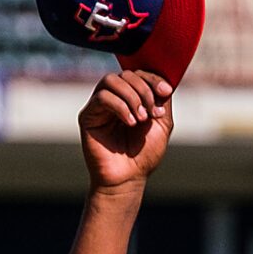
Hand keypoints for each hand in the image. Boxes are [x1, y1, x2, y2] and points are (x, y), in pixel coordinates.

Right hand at [80, 69, 172, 191]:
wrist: (128, 179)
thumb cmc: (144, 154)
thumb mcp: (162, 124)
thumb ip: (163, 101)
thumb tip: (162, 82)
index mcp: (131, 97)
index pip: (139, 74)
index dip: (152, 79)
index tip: (165, 92)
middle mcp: (114, 98)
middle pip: (126, 74)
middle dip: (143, 90)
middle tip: (151, 112)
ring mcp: (99, 106)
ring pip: (111, 81)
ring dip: (131, 96)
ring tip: (141, 118)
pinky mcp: (88, 116)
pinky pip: (102, 97)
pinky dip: (120, 106)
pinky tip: (130, 122)